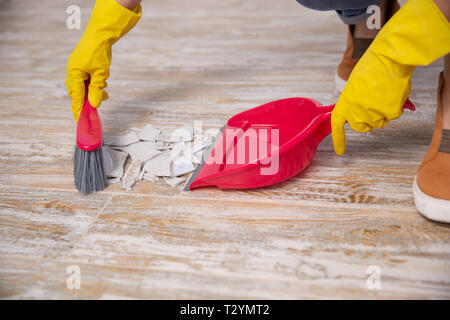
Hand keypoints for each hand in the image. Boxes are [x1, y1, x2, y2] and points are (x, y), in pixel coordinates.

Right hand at [65, 0, 140, 121]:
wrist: (100, 35)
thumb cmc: (99, 53)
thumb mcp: (101, 74)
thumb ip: (97, 90)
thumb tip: (95, 105)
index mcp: (74, 75)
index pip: (76, 98)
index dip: (79, 111)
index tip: (81, 122)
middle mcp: (72, 72)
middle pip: (78, 93)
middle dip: (89, 99)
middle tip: (101, 101)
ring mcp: (76, 68)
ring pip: (83, 86)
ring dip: (93, 91)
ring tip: (105, 92)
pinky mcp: (81, 66)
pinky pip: (85, 79)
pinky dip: (93, 84)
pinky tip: (103, 82)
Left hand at [331, 0, 449, 154]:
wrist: (389, 58)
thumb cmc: (372, 67)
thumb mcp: (355, 85)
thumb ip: (355, 101)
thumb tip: (360, 111)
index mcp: (345, 103)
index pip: (337, 125)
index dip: (339, 139)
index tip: (340, 151)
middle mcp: (356, 112)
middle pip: (361, 127)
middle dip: (367, 121)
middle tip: (373, 105)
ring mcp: (372, 114)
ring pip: (379, 122)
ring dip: (382, 112)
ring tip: (384, 94)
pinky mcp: (389, 113)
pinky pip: (393, 116)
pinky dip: (395, 107)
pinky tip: (393, 93)